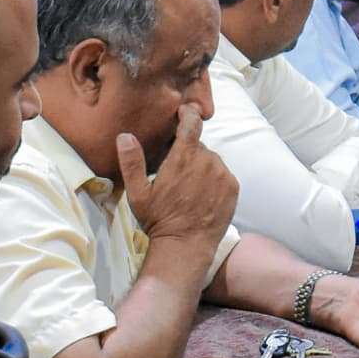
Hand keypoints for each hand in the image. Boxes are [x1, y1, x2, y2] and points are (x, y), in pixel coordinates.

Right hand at [118, 106, 237, 244]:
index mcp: (183, 158)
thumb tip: (125, 135)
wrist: (186, 245)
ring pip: (211, 160)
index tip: (184, 111)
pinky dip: (213, 178)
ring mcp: (223, 174)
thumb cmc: (158, 219)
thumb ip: (132, 162)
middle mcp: (207, 161)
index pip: (191, 123)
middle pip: (198, 145)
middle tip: (175, 170)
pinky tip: (201, 194)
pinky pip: (223, 174)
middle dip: (187, 151)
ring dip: (201, 165)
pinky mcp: (233, 187)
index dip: (188, 114)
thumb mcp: (137, 193)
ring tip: (187, 186)